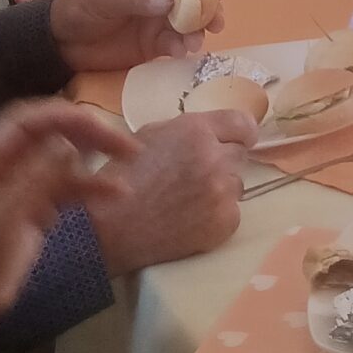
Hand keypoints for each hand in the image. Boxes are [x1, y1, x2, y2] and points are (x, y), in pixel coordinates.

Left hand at [0, 101, 136, 311]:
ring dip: (97, 156)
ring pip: (62, 155)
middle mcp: (3, 162)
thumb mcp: (7, 218)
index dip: (65, 114)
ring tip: (131, 158)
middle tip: (125, 143)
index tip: (102, 124)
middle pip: (50, 131)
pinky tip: (117, 192)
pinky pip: (65, 183)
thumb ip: (37, 178)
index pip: (27, 119)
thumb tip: (68, 141)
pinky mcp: (34, 202)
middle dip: (89, 133)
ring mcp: (20, 182)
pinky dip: (90, 185)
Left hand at [48, 0, 223, 70]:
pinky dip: (181, 48)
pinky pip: (174, 44)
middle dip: (209, 9)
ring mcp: (160, 20)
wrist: (61, 42)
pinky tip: (179, 52)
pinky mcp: (154, 45)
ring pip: (189, 23)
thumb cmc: (83, 7)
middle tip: (216, 23)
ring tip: (194, 42)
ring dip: (197, 31)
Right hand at [84, 110, 254, 275]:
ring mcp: (223, 192)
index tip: (235, 141)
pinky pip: (232, 213)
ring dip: (220, 189)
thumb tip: (210, 134)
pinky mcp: (225, 222)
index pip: (243, 123)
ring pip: (236, 184)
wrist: (108, 229)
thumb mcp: (148, 136)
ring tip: (187, 201)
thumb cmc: (120, 179)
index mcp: (196, 130)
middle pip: (240, 154)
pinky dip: (216, 216)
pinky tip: (189, 220)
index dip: (240, 133)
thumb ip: (186, 131)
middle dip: (223, 162)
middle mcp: (216, 157)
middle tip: (197, 176)